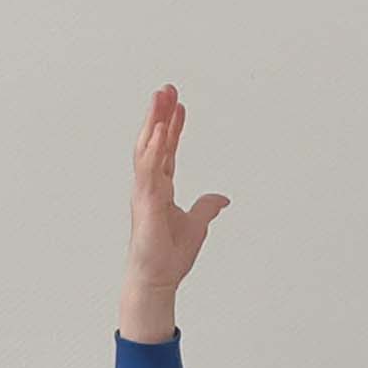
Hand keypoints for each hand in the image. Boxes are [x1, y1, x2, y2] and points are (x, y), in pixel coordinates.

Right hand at [122, 86, 225, 341]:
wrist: (157, 279)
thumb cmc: (169, 256)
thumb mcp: (197, 225)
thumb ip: (206, 207)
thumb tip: (222, 198)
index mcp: (159, 189)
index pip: (166, 150)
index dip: (172, 127)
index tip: (179, 104)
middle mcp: (149, 186)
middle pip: (152, 142)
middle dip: (158, 114)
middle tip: (166, 88)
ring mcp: (145, 192)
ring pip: (147, 149)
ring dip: (153, 121)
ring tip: (160, 97)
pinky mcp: (146, 202)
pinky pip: (149, 169)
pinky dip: (153, 148)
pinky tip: (159, 128)